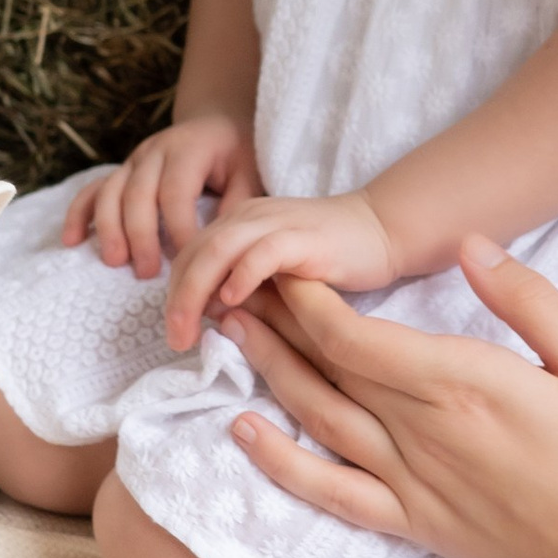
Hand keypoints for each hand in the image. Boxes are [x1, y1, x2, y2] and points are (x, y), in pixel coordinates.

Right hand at [61, 114, 260, 279]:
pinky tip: (71, 241)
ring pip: (110, 192)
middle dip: (140, 235)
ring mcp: (132, 160)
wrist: (214, 124)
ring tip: (116, 262)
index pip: (176, 191)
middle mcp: (155, 150)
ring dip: (109, 229)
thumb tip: (225, 247)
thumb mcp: (248, 173)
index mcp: (189, 148)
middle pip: (138, 194)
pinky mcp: (120, 171)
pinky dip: (78, 214)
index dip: (179, 228)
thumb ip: (238, 206)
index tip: (188, 261)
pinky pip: (91, 190)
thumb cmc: (235, 156)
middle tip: (148, 273)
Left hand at [163, 189, 397, 350]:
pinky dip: (240, 276)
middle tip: (175, 341)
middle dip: (177, 300)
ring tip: (191, 330)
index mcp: (237, 223)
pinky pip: (261, 252)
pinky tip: (231, 302)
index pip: (188, 257)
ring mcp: (274, 223)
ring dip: (195, 293)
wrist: (382, 230)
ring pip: (216, 251)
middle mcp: (248, 217)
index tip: (178, 334)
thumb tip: (210, 314)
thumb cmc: (330, 257)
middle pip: (193, 254)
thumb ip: (244, 286)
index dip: (175, 294)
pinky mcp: (302, 237)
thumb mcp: (276, 272)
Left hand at [223, 239, 557, 557]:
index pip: (358, 336)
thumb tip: (470, 244)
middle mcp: (424, 433)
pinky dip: (280, 464)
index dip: (311, 300)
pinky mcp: (411, 524)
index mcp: (465, 384)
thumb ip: (529, 299)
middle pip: (328, 369)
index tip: (287, 266)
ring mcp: (411, 484)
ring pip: (319, 419)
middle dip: (279, 321)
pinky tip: (245, 431)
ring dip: (269, 373)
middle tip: (238, 283)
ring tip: (231, 331)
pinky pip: (331, 492)